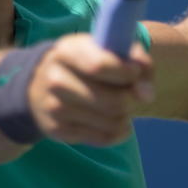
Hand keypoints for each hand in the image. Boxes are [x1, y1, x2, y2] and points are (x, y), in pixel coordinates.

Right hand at [28, 34, 153, 146]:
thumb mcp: (107, 49)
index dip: (127, 72)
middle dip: (131, 99)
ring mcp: (53, 107)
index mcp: (66, 51)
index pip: (99, 66)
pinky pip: (103, 138)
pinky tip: (115, 121)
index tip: (134, 72)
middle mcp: (55, 79)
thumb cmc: (85, 61)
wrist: (40, 83)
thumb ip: (136, 62)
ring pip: (111, 122)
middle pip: (112, 101)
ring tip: (122, 106)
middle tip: (131, 93)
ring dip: (126, 116)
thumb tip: (146, 95)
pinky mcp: (57, 131)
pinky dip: (119, 131)